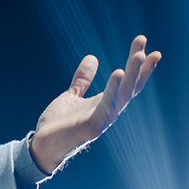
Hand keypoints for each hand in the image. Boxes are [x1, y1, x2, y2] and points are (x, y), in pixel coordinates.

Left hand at [30, 35, 160, 173]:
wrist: (43, 145)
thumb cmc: (59, 124)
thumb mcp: (71, 95)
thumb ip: (82, 80)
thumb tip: (92, 58)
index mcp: (105, 103)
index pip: (127, 81)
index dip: (136, 64)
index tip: (143, 42)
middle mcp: (109, 110)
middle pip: (130, 85)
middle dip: (140, 65)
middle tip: (145, 43)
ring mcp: (103, 119)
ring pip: (123, 94)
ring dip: (133, 75)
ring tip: (138, 55)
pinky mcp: (92, 125)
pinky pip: (107, 105)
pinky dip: (114, 90)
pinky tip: (119, 74)